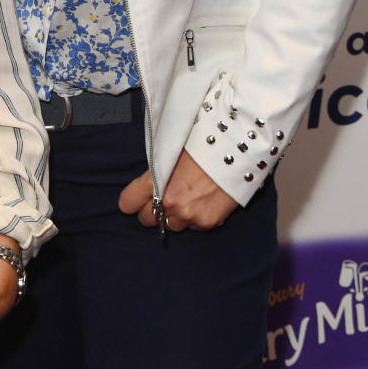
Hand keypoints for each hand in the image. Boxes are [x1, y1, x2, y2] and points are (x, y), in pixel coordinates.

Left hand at [118, 149, 237, 231]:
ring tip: (190, 197)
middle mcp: (169, 202)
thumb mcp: (172, 150)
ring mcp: (188, 215)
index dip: (131, 201)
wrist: (239, 149)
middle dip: (153, 210)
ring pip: (171, 225)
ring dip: (176, 216)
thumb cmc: (204, 142)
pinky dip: (197, 217)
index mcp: (156, 181)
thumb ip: (158, 170)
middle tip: (165, 198)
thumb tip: (150, 182)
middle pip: (147, 219)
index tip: (136, 200)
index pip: (128, 202)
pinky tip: (205, 200)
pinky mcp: (207, 222)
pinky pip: (193, 226)